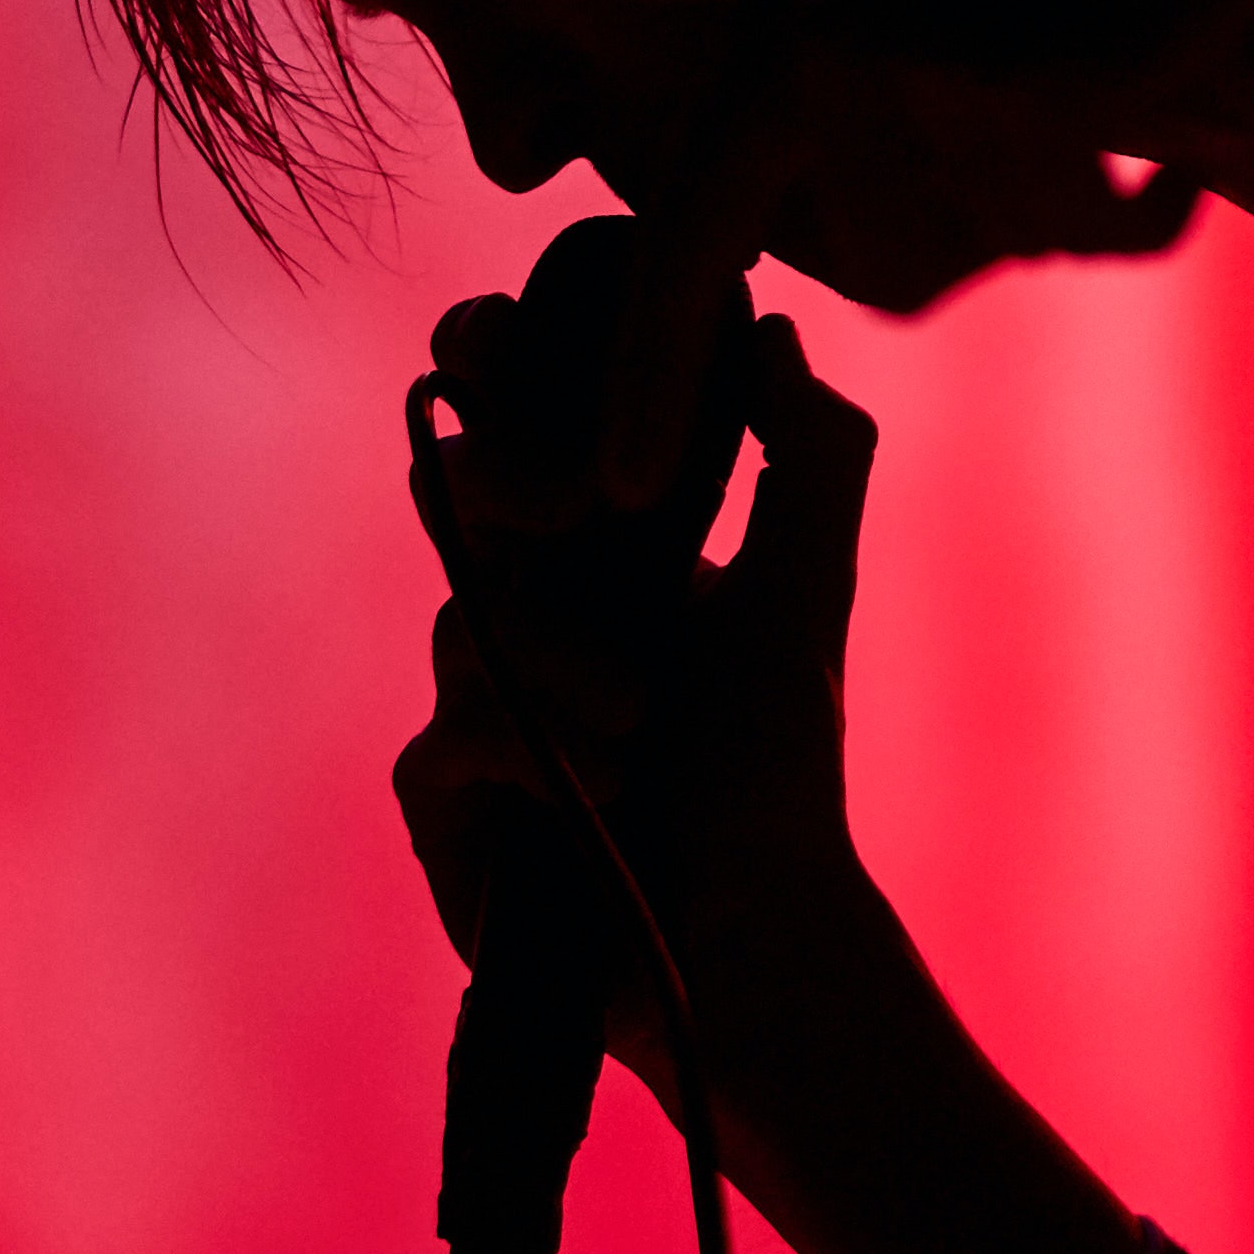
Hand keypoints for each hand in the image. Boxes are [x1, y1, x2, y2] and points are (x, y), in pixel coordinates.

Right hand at [393, 307, 880, 1091]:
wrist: (760, 926)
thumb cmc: (783, 763)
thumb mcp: (808, 586)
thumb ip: (807, 446)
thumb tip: (767, 327)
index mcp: (596, 547)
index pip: (513, 425)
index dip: (489, 366)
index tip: (498, 341)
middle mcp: (522, 610)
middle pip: (457, 497)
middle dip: (502, 489)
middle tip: (560, 515)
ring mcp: (473, 702)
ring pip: (461, 622)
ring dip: (558, 666)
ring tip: (638, 728)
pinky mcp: (444, 798)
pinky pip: (445, 736)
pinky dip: (522, 751)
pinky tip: (600, 786)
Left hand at [584, 0, 1253, 503]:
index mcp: (770, 28)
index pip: (687, 230)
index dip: (646, 367)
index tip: (617, 484)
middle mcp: (812, 39)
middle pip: (879, 268)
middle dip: (984, 226)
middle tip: (1058, 109)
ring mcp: (903, 55)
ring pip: (982, 252)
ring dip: (1061, 205)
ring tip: (1099, 81)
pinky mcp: (1006, 74)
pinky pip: (1070, 223)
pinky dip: (1137, 204)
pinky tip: (1159, 110)